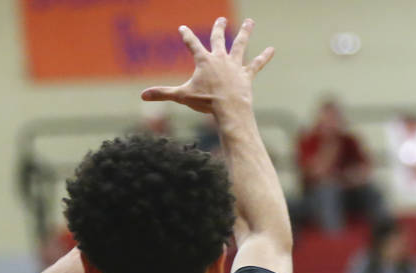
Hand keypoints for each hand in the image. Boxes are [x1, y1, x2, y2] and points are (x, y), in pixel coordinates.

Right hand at [141, 17, 272, 115]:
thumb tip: (142, 97)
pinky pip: (257, 64)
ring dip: (245, 32)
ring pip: (240, 45)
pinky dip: (265, 57)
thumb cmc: (206, 103)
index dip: (186, 36)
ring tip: (250, 22)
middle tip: (220, 20)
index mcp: (204, 60)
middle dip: (218, 28)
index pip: (192, 44)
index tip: (183, 28)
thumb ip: (163, 94)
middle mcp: (220, 58)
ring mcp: (235, 65)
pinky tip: (272, 50)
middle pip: (218, 39)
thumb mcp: (182, 97)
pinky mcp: (246, 75)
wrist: (229, 109)